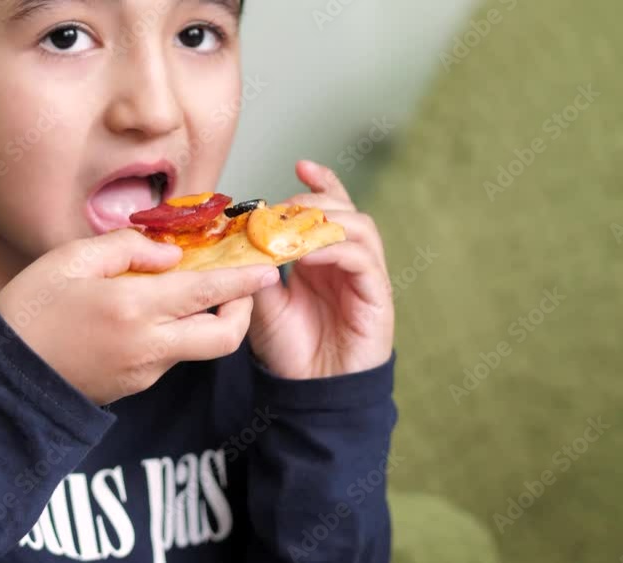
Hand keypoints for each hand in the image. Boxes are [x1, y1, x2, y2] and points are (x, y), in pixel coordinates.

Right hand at [0, 229, 279, 404]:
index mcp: (134, 308)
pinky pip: (169, 355)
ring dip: (202, 319)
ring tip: (181, 288)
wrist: (4, 379)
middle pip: (223, 338)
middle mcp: (149, 345)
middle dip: (242, 312)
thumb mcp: (68, 260)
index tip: (269, 268)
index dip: (244, 280)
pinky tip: (148, 312)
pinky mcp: (135, 385)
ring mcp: (144, 371)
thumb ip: (125, 248)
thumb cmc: (29, 312)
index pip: (208, 292)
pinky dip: (173, 332)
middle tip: (236, 287)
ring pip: (196, 345)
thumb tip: (169, 254)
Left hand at [249, 161, 393, 378]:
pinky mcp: (377, 297)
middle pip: (344, 210)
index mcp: (323, 258)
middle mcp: (347, 262)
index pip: (331, 208)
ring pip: (360, 227)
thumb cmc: (290, 352)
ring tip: (293, 228)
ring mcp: (365, 278)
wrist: (309, 395)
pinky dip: (336, 248)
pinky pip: (364, 259)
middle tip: (281, 209)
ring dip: (326, 221)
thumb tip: (245, 236)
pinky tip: (309, 253)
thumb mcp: (262, 303)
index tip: (299, 165)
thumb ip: (257, 269)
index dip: (320, 183)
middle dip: (313, 202)